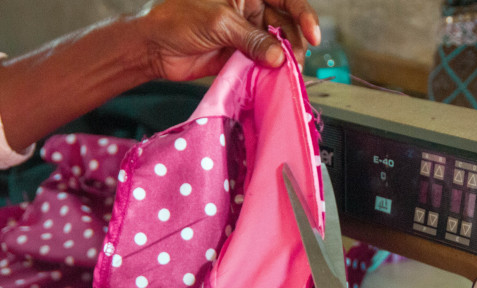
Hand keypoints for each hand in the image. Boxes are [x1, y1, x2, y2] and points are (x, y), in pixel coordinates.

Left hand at [135, 0, 320, 80]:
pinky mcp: (241, 55)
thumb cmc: (176, 19)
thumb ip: (252, 40)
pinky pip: (264, 63)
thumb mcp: (219, 23)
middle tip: (294, 63)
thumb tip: (279, 57)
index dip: (304, 15)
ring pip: (278, 46)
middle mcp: (251, 9)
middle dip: (294, 43)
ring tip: (285, 73)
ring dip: (284, 60)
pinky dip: (271, 72)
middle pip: (286, 24)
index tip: (313, 35)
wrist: (152, 47)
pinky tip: (275, 79)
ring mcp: (247, 33)